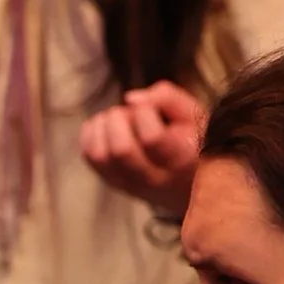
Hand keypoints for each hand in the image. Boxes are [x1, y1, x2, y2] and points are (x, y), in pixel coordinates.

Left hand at [79, 79, 204, 218]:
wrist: (189, 185)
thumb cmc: (194, 141)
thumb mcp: (194, 114)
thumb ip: (168, 98)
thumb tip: (130, 99)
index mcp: (180, 160)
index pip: (151, 139)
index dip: (144, 112)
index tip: (150, 107)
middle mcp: (153, 178)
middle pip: (121, 150)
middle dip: (119, 119)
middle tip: (130, 112)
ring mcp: (130, 185)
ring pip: (100, 155)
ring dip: (102, 125)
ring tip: (118, 118)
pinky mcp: (113, 183)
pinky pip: (90, 158)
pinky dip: (90, 133)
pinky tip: (105, 125)